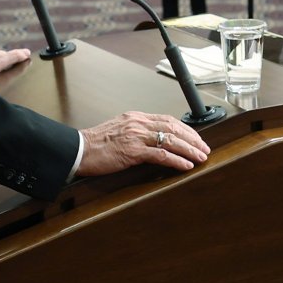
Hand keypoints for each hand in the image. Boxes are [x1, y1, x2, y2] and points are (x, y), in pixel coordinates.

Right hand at [77, 112, 209, 175]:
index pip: (168, 119)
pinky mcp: (132, 151)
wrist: (78, 150)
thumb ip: (136, 132)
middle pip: (173, 128)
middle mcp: (139, 123)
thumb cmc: (96, 144)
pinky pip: (160, 155)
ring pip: (170, 140)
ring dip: (189, 150)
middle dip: (193, 139)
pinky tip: (185, 165)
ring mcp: (136, 136)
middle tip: (204, 148)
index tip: (196, 138)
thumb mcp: (119, 130)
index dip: (185, 129)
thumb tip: (153, 140)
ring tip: (200, 157)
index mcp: (136, 117)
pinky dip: (176, 160)